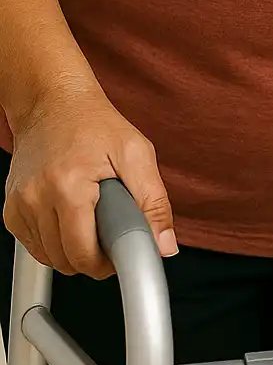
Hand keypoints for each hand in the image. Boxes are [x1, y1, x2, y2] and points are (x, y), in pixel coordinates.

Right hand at [4, 84, 176, 278]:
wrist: (54, 102)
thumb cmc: (95, 124)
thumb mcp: (136, 153)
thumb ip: (154, 202)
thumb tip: (165, 245)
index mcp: (69, 186)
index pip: (83, 254)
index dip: (107, 262)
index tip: (119, 252)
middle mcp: (37, 197)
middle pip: (66, 260)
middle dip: (92, 256)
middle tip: (109, 230)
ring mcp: (19, 205)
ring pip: (49, 257)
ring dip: (72, 249)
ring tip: (90, 218)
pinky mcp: (10, 209)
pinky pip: (34, 246)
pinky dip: (53, 241)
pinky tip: (69, 217)